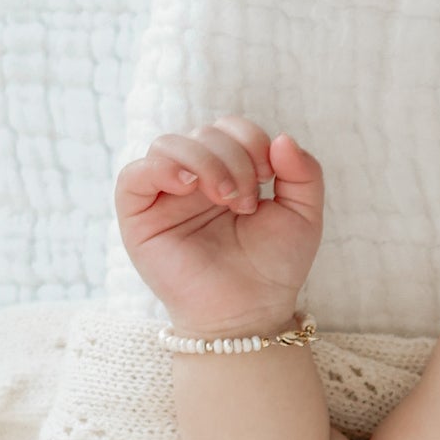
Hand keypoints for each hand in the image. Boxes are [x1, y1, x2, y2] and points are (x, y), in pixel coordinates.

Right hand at [115, 119, 323, 338]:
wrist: (250, 312)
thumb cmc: (273, 267)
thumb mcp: (304, 215)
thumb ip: (304, 173)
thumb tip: (282, 138)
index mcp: (228, 172)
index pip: (229, 127)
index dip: (252, 140)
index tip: (269, 176)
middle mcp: (193, 179)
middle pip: (203, 133)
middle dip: (234, 158)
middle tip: (248, 203)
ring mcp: (164, 196)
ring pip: (169, 144)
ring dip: (206, 163)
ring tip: (227, 199)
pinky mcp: (139, 217)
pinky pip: (134, 174)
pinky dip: (161, 169)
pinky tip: (189, 186)